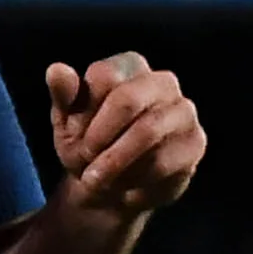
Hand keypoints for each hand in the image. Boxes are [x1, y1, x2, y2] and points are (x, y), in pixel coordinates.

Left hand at [43, 52, 207, 219]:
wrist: (111, 187)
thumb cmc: (88, 144)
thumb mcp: (66, 121)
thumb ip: (63, 95)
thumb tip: (57, 70)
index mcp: (130, 65)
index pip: (104, 77)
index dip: (84, 113)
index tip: (73, 138)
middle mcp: (162, 81)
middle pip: (128, 100)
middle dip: (99, 138)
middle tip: (84, 162)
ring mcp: (184, 111)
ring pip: (147, 132)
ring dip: (115, 162)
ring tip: (97, 181)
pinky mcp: (196, 143)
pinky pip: (163, 162)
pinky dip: (136, 179)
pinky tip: (126, 186)